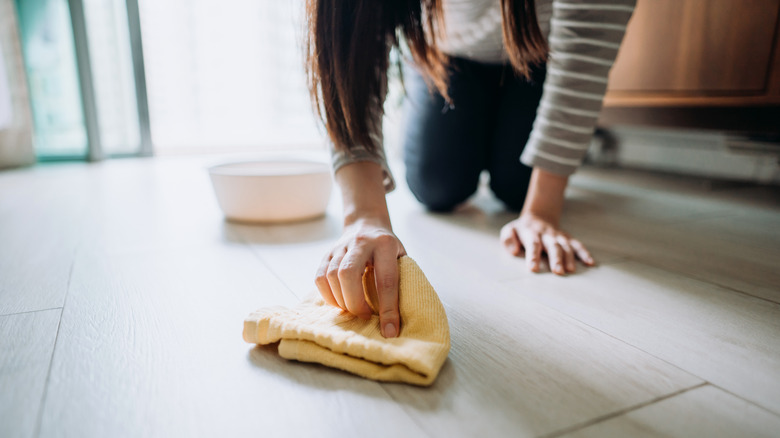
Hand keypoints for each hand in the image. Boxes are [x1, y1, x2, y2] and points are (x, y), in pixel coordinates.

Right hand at [315, 218, 405, 337]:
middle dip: (355, 303)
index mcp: (385, 245)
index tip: (390, 331)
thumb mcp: (401, 258)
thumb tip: (397, 319)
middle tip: (365, 316)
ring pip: (331, 276)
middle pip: (349, 274)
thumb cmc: (388, 249)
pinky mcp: (327, 253)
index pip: (386, 280)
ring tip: (353, 309)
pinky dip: (328, 296)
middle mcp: (361, 242)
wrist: (366, 223)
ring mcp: (341, 246)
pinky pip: (320, 277)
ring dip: (341, 300)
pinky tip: (339, 302)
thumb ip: (400, 281)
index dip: (388, 309)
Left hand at [500, 212, 593, 274]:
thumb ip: (508, 239)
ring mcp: (558, 236)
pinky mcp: (567, 238)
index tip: (533, 268)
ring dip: (569, 258)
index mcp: (531, 233)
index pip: (533, 244)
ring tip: (570, 270)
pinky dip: (584, 253)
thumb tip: (514, 251)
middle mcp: (547, 235)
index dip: (533, 256)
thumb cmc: (521, 230)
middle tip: (558, 271)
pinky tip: (590, 262)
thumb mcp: (509, 231)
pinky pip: (577, 245)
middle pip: (552, 246)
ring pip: (566, 246)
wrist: (538, 217)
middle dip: (556, 258)